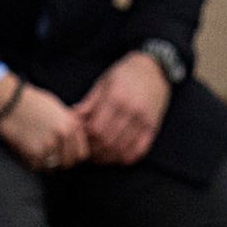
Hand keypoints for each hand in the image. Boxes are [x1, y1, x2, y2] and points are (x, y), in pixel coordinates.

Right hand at [0, 71, 86, 171]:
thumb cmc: (33, 102)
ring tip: (37, 150)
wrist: (9, 101)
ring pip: (52, 166)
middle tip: (49, 155)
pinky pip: (37, 166)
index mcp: (71, 124)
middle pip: (68, 163)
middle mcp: (63, 135)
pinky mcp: (33, 152)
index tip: (65, 154)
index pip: (82, 154)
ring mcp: (48, 145)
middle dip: (60, 161)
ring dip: (45, 161)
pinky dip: (32, 161)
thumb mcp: (59, 108)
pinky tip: (27, 149)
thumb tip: (77, 139)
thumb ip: (70, 124)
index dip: (73, 156)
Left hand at [73, 48, 172, 164]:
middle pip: (108, 141)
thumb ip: (89, 102)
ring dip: (108, 158)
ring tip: (99, 156)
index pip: (96, 128)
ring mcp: (143, 120)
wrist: (154, 69)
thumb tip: (72, 117)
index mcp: (115, 97)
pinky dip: (126, 158)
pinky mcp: (153, 127)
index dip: (86, 139)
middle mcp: (131, 110)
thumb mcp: (104, 82)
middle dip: (94, 151)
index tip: (80, 139)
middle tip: (87, 153)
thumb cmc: (125, 74)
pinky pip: (139, 151)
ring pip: (121, 149)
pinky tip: (117, 156)